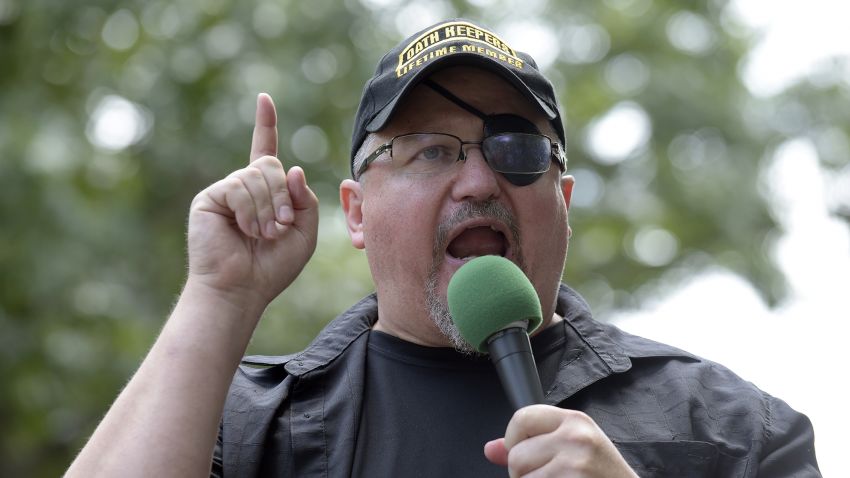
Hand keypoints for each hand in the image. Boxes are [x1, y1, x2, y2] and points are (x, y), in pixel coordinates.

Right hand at [186, 93, 318, 307]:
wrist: (241, 289)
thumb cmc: (271, 267)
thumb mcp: (304, 233)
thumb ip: (305, 200)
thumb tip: (293, 169)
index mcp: (264, 192)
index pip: (265, 150)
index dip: (265, 124)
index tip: (264, 99)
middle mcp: (242, 187)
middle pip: (270, 164)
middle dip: (282, 194)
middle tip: (280, 226)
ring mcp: (225, 191)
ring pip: (256, 175)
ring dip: (268, 207)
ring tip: (263, 234)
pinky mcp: (209, 198)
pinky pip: (239, 186)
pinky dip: (250, 210)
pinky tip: (245, 230)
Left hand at [484, 405, 637, 477]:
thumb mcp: (575, 451)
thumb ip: (533, 445)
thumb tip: (491, 449)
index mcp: (576, 422)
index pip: (521, 417)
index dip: (514, 440)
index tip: (525, 454)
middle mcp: (576, 439)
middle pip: (516, 456)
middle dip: (524, 475)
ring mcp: (574, 466)